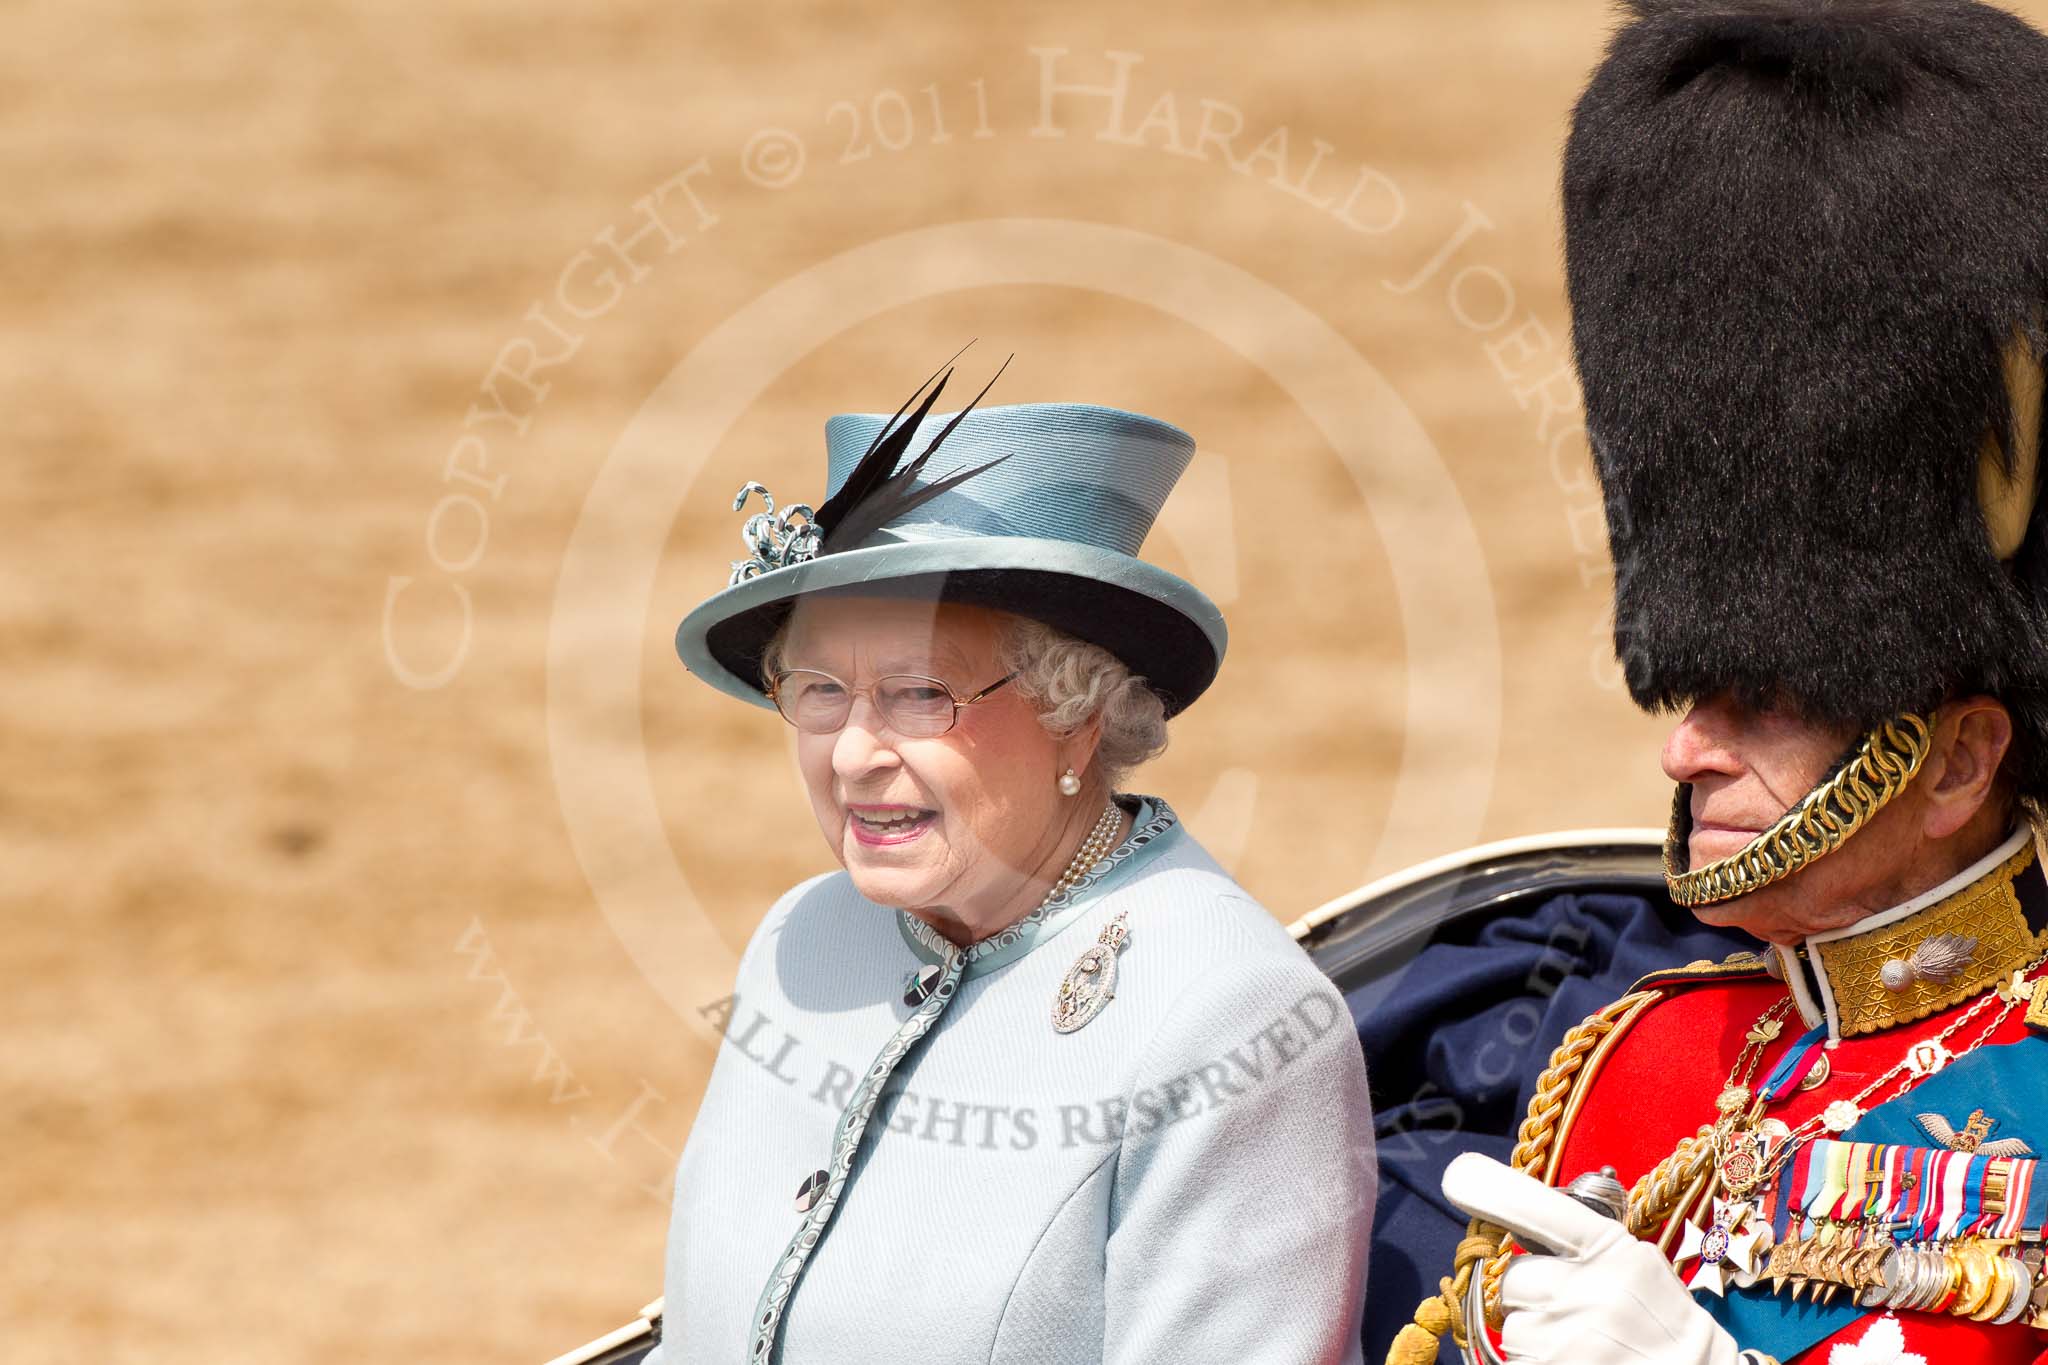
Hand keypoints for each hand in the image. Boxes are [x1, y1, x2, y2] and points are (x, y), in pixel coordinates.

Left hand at [1439, 1153, 1743, 1364]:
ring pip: (1512, 1326)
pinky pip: (1514, 1359)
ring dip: (1536, 1335)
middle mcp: (1587, 1291)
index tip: (1458, 1176)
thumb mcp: (1638, 1269)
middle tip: (1575, 1313)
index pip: (1536, 1208)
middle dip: (1533, 1295)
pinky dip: (1538, 1361)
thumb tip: (1518, 1219)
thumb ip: (1586, 1242)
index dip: (1488, 1189)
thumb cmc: (1663, 1326)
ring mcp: (1568, 1340)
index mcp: (1613, 1251)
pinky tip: (1578, 1360)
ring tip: (1584, 1346)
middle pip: (1514, 1278)